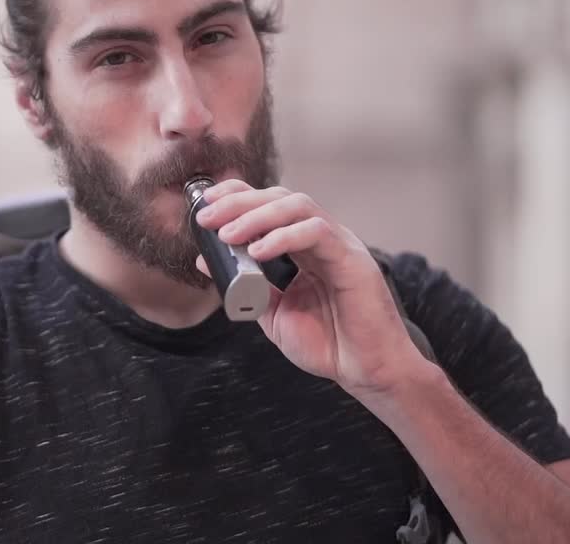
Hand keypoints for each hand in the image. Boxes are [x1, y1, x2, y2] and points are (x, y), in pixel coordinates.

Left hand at [194, 180, 429, 397]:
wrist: (364, 371)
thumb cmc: (328, 342)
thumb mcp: (272, 311)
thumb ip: (243, 284)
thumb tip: (205, 259)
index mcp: (303, 246)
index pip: (270, 204)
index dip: (237, 197)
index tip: (205, 207)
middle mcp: (322, 238)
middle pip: (280, 198)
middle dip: (239, 203)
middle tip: (207, 218)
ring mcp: (339, 245)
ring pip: (298, 206)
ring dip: (257, 216)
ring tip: (227, 235)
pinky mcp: (352, 259)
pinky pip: (318, 233)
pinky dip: (285, 237)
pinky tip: (258, 251)